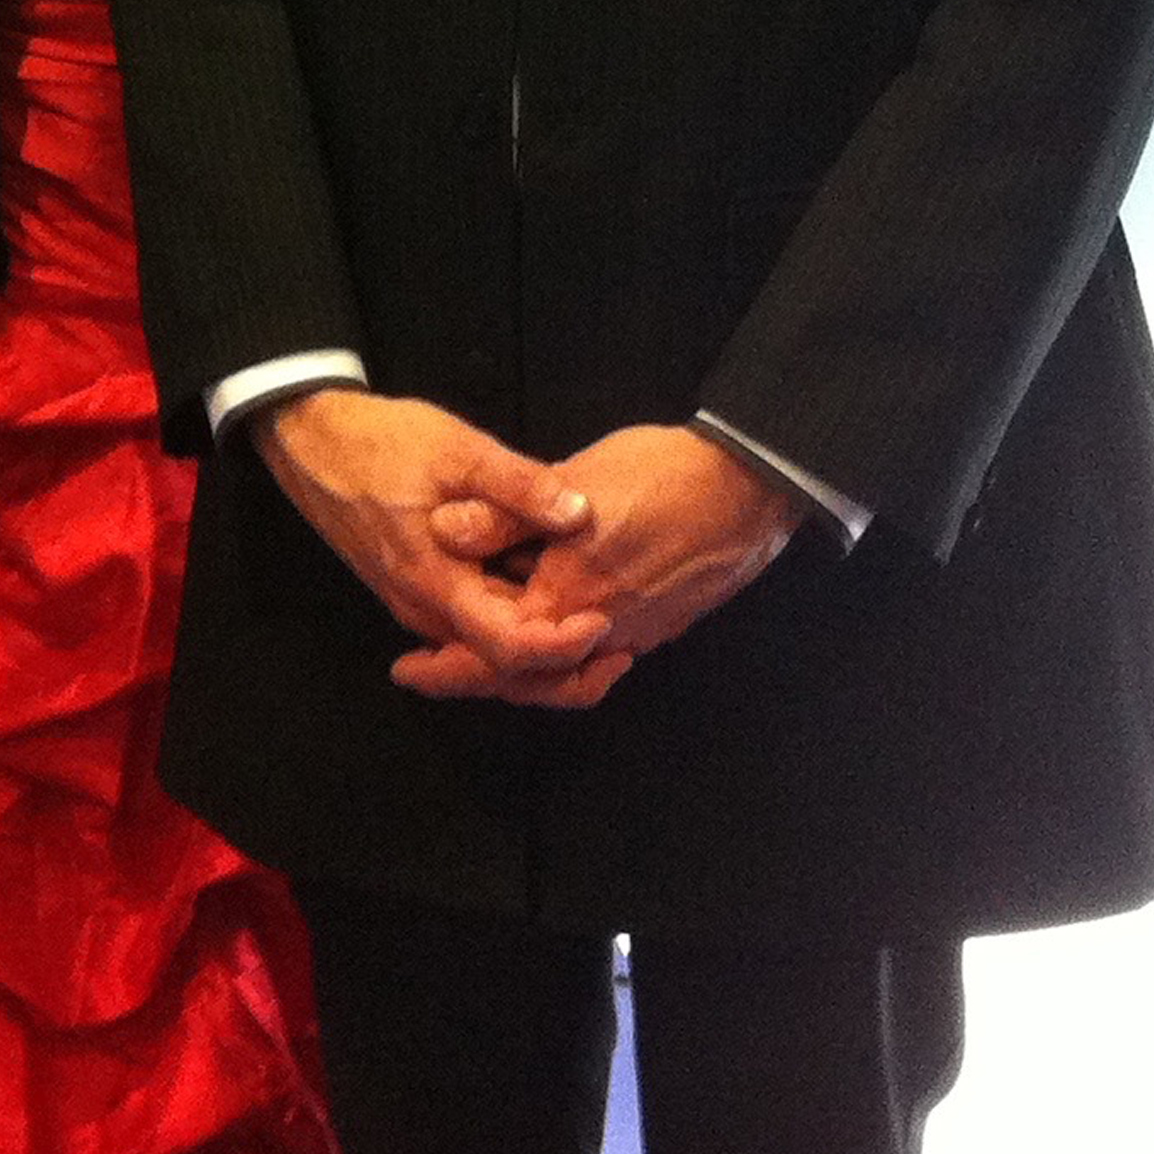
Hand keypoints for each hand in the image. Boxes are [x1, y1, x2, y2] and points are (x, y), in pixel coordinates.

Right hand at [250, 387, 621, 703]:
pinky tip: (546, 603)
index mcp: (435, 584)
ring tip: (596, 630)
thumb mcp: (457, 450)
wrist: (311, 439)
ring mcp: (416, 603)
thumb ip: (520, 484)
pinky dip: (512, 628)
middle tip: (620, 646)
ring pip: (484, 652)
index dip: (560, 647)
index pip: (507, 648)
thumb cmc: (382, 442)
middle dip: (562, 666)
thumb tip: (582, 514)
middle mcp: (425, 610)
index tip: (603, 622)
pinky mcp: (416, 587)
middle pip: (500, 666)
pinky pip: (470, 627)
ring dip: (539, 651)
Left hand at [392, 423, 802, 705]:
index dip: (447, 668)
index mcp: (571, 600)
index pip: (496, 657)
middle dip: (474, 675)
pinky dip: (559, 651)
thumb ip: (505, 512)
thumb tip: (441, 530)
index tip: (406, 670)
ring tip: (477, 645)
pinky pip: (596, 652)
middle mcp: (604, 631)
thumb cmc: (658, 475)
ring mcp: (639, 632)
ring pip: (564, 669)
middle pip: (528, 678)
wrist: (747, 485)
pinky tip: (543, 619)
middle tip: (426, 667)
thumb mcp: (571, 483)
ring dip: (517, 665)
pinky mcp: (662, 621)